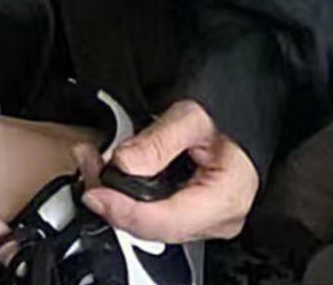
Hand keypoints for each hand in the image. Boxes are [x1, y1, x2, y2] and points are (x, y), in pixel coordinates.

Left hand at [72, 98, 259, 242]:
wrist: (245, 106)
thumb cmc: (230, 110)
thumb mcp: (194, 115)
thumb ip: (159, 140)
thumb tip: (125, 164)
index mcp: (226, 198)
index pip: (166, 221)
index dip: (125, 210)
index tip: (96, 191)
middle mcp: (217, 219)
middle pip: (153, 226)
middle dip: (113, 199)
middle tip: (87, 164)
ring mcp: (205, 219)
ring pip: (150, 223)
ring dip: (117, 196)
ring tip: (94, 163)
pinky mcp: (192, 212)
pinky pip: (155, 213)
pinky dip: (130, 195)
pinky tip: (115, 172)